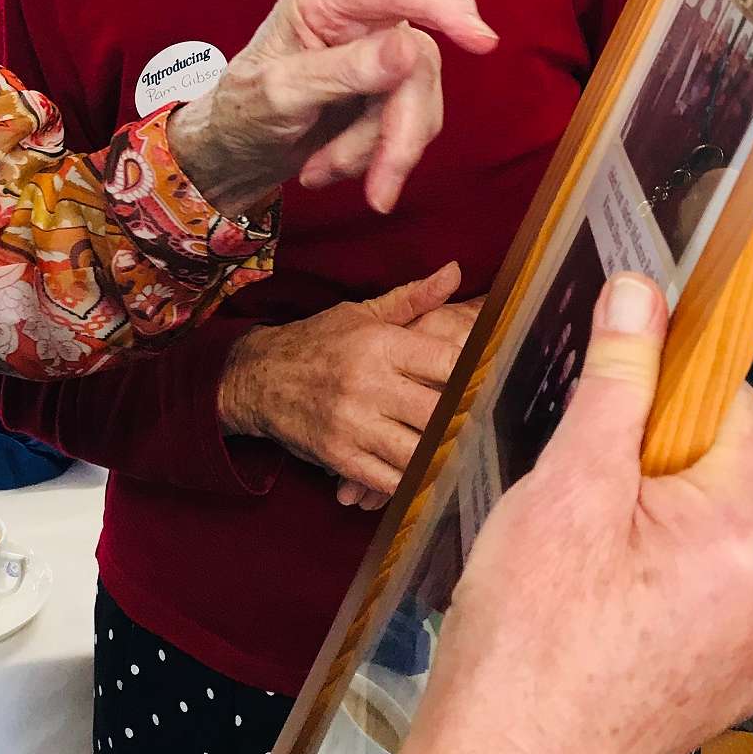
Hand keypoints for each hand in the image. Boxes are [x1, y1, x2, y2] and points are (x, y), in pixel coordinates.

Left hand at [167, 0, 496, 217]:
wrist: (234, 152)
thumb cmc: (242, 111)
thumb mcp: (282, 94)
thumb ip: (344, 71)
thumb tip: (408, 48)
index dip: (444, 10)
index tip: (483, 41)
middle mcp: (360, 12)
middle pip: (418, 65)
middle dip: (396, 134)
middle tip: (378, 190)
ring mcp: (379, 49)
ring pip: (419, 101)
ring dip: (378, 151)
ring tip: (322, 171)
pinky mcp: (389, 85)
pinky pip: (411, 123)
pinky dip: (376, 157)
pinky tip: (330, 167)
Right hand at [334, 287, 487, 511]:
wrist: (258, 378)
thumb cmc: (319, 341)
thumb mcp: (362, 312)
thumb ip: (413, 298)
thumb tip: (455, 271)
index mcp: (379, 344)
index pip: (446, 362)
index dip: (476, 376)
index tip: (494, 383)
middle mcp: (367, 384)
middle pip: (438, 413)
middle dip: (465, 422)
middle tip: (486, 425)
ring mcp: (353, 425)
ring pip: (418, 453)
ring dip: (443, 456)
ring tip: (465, 453)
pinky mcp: (340, 458)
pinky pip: (390, 480)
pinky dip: (414, 482)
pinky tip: (430, 475)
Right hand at [350, 273, 752, 753]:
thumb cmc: (528, 641)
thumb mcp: (568, 484)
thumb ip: (618, 379)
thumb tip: (643, 296)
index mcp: (750, 538)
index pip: (735, 410)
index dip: (670, 392)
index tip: (621, 398)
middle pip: (725, 476)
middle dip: (656, 468)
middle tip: (582, 499)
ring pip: (713, 538)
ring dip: (657, 528)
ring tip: (583, 560)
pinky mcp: (735, 690)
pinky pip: (709, 598)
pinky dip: (663, 586)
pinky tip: (601, 606)